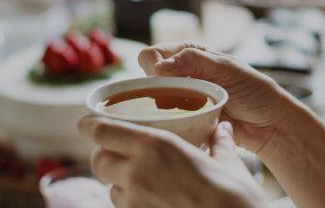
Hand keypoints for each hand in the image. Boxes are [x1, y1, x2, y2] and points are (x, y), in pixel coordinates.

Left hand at [78, 116, 266, 207]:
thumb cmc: (237, 198)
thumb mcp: (230, 164)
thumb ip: (220, 144)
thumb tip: (222, 130)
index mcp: (157, 145)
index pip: (103, 131)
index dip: (89, 126)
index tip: (87, 124)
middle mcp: (139, 171)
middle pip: (99, 161)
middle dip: (103, 156)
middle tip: (116, 153)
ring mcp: (137, 202)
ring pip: (110, 189)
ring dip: (118, 184)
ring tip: (140, 182)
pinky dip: (131, 204)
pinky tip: (150, 202)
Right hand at [138, 42, 296, 153]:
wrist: (270, 124)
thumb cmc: (255, 91)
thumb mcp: (227, 70)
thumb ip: (194, 62)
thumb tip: (158, 67)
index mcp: (190, 53)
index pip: (152, 55)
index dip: (152, 67)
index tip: (164, 81)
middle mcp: (181, 73)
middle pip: (146, 78)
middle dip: (157, 90)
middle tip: (181, 99)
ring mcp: (181, 97)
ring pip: (152, 100)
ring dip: (165, 107)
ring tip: (191, 111)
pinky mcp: (184, 119)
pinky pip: (164, 120)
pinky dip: (171, 121)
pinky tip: (190, 122)